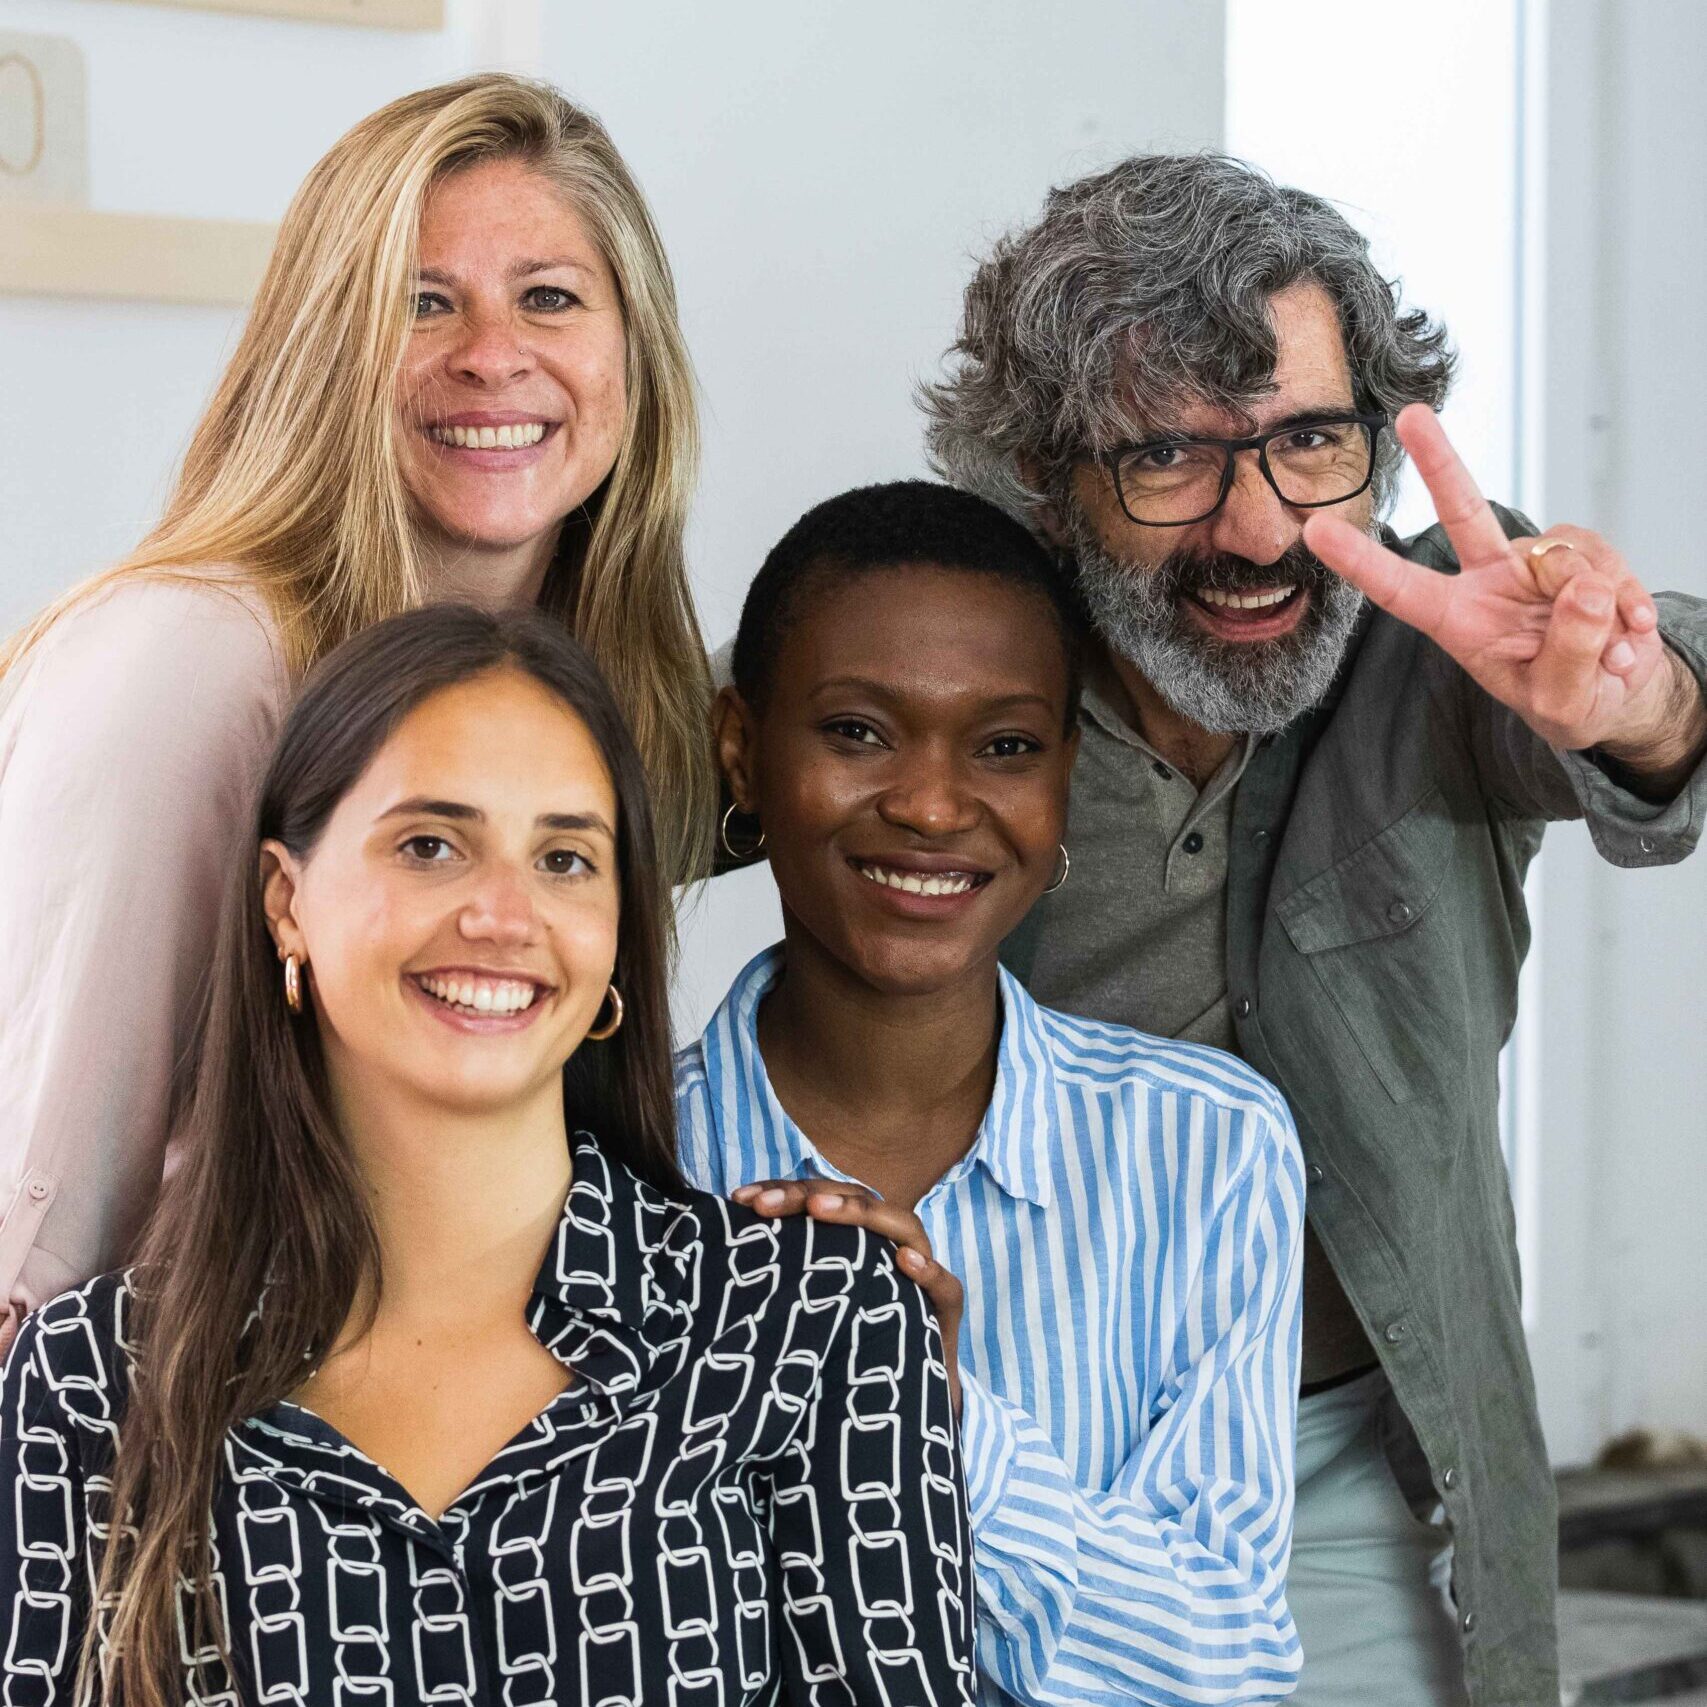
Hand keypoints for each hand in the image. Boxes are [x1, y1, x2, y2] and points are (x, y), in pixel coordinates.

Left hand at [732, 1176, 962, 1411]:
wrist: (903, 1401)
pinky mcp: (945, 1311)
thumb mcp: (810, 1305)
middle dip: (808, 1197)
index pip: (822, 1199)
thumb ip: (785, 1274)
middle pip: (856, 1202)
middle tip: (764, 1205)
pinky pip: (944, 1286)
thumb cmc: (848, 1344)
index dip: (784, 1191)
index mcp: (857, 1238)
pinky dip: (927, 1271)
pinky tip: (905, 1262)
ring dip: (861, 1215)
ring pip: (900, 1227)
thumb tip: (720, 1250)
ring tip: (821, 1212)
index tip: (740, 1198)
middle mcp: (890, 1245)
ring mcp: (922, 1272)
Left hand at [1304, 404, 1684, 758]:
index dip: (1359, 561)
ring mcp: (1535, 562)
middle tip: (1410, 416)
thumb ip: (1569, 655)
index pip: (1401, 589)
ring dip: (1595, 604)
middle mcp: (1489, 581)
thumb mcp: (1564, 703)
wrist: (1621, 691)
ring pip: (1562, 555)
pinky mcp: (1581, 552)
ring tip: (1609, 651)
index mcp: (1459, 621)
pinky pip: (1603, 557)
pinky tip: (1630, 631)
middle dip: (1438, 460)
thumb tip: (1583, 592)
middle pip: (1461, 511)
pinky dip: (1627, 598)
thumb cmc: (1574, 701)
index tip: (1316, 530)